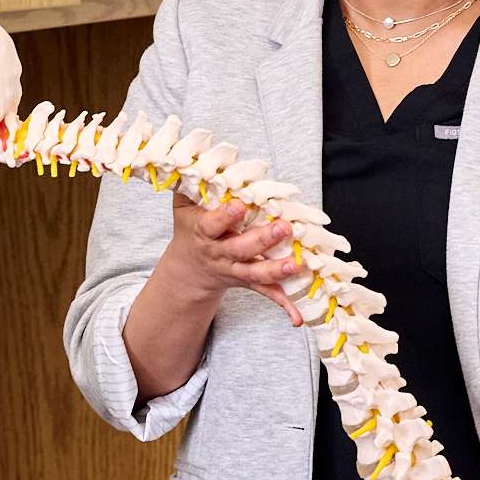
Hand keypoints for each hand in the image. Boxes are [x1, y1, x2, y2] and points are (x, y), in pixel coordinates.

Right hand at [157, 198, 304, 326]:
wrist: (190, 268)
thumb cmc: (190, 227)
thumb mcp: (183, 206)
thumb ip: (188, 184)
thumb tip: (195, 160)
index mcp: (203, 233)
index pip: (212, 225)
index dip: (225, 217)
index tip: (239, 206)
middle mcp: (221, 254)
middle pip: (240, 250)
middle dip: (262, 240)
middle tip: (283, 228)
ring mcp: (236, 271)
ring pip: (256, 274)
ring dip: (276, 271)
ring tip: (296, 265)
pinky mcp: (249, 282)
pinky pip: (267, 294)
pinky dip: (284, 306)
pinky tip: (297, 319)